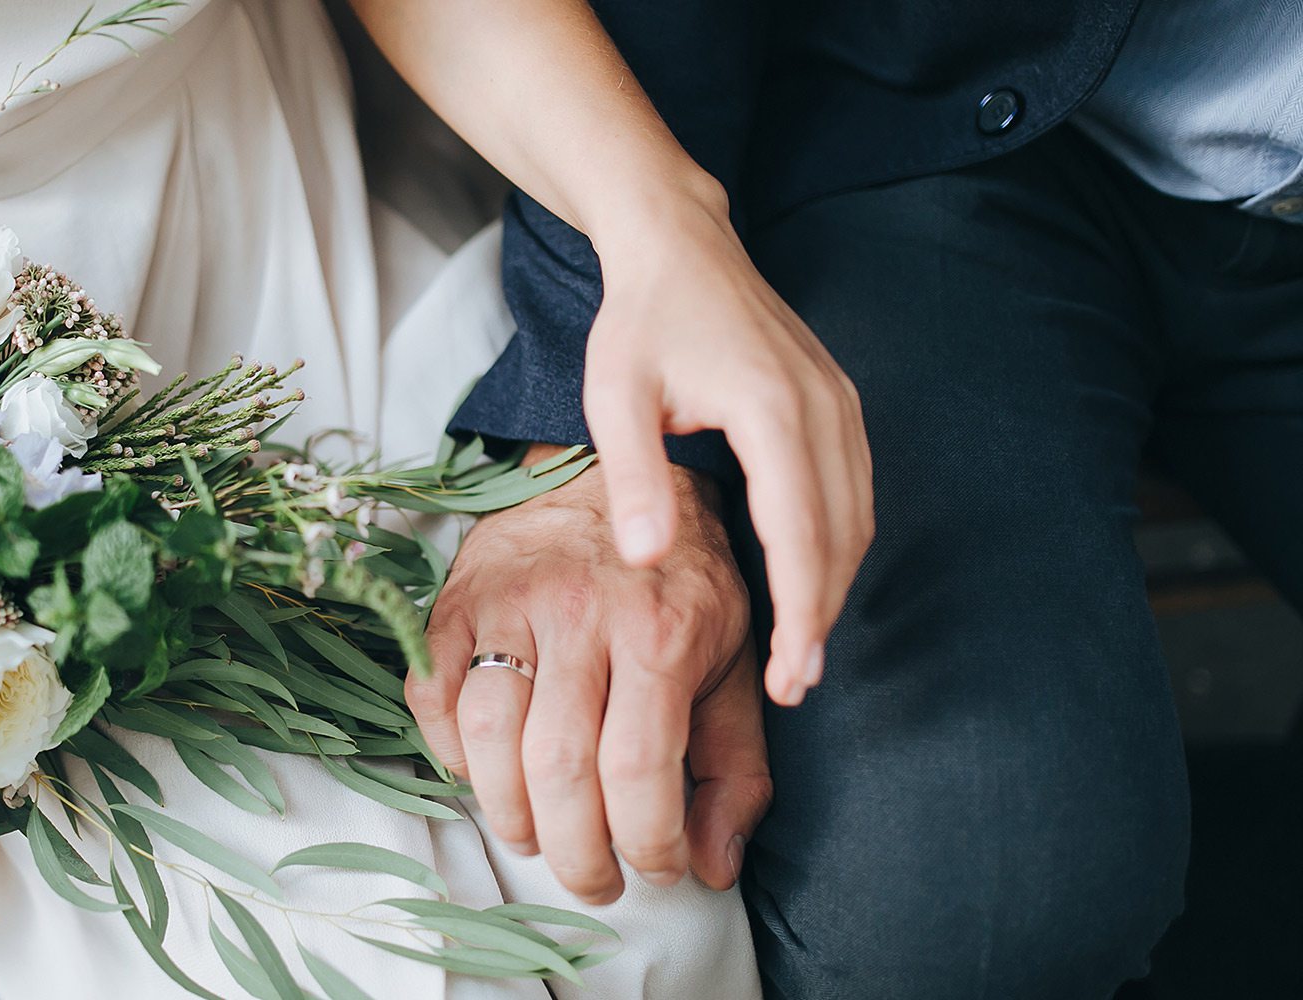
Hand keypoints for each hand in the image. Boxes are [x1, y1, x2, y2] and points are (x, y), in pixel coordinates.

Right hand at [413, 459, 771, 899]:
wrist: (617, 471)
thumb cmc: (679, 580)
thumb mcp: (733, 661)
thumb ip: (734, 766)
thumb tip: (715, 865)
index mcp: (661, 630)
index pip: (640, 770)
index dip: (647, 843)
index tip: (659, 869)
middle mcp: (580, 613)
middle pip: (559, 769)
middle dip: (575, 853)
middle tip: (593, 880)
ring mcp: (508, 603)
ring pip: (488, 738)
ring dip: (509, 813)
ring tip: (536, 836)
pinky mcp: (455, 598)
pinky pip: (431, 695)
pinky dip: (449, 752)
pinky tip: (484, 772)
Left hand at [586, 188, 872, 705]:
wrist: (681, 245)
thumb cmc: (639, 321)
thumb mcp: (614, 396)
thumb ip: (634, 476)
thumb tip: (646, 559)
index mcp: (771, 407)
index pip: (800, 531)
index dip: (801, 610)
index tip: (790, 674)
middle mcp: (823, 406)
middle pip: (841, 535)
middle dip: (822, 616)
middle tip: (794, 684)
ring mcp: (840, 402)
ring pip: (857, 517)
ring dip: (835, 586)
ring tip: (802, 651)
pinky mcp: (838, 403)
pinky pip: (854, 490)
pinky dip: (838, 545)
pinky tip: (810, 583)